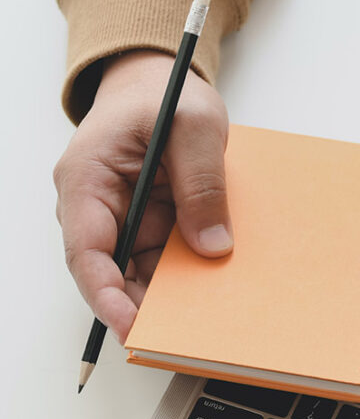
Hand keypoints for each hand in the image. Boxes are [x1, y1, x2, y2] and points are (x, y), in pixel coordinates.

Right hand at [54, 50, 231, 341]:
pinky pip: (163, 260)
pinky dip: (185, 277)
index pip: (87, 252)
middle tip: (185, 335)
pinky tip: (214, 291)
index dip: (106, 296)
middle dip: (145, 306)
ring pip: (140, 273)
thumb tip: (212, 246)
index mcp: (88, 180)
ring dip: (170, 296)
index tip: (132, 327)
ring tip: (207, 319)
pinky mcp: (147, 224)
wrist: (160, 83)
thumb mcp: (194, 124)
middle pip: (113, 273)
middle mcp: (97, 207)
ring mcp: (123, 219)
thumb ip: (202, 182)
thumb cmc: (166, 93)